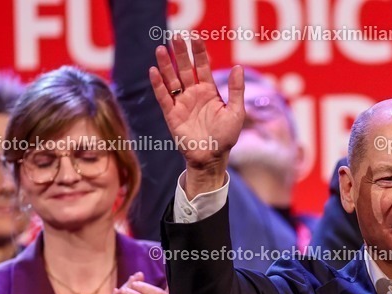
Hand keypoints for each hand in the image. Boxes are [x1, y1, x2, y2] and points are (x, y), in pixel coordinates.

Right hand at [150, 37, 244, 184]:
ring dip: (166, 65)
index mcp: (209, 91)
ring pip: (171, 80)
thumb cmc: (226, 136)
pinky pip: (163, 97)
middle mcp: (193, 94)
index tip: (195, 38)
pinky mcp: (172, 114)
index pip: (202, 67)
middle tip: (175, 37)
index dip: (198, 53)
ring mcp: (181, 103)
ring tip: (160, 49)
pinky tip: (153, 71)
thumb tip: (238, 67)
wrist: (212, 157)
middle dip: (180, 54)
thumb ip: (236, 90)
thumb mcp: (236, 112)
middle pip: (184, 69)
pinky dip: (158, 85)